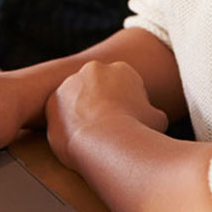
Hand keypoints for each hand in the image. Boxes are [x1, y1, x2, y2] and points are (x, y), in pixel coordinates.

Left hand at [45, 61, 167, 170]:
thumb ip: (152, 112)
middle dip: (102, 106)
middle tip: (108, 130)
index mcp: (121, 69)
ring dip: (82, 114)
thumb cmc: (136, 130)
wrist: (106, 141)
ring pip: (77, 100)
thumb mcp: (159, 120)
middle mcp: (94, 69)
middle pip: (99, 89)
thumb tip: (152, 116)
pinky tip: (77, 142)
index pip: (124, 85)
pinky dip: (66, 127)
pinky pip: (60, 115)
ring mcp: (70, 83)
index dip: (128, 106)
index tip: (128, 123)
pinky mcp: (53, 101)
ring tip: (92, 139)